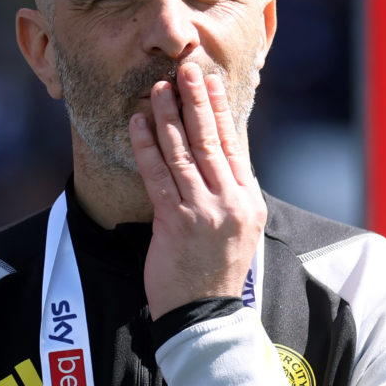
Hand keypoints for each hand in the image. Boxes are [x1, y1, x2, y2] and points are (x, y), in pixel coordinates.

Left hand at [129, 61, 265, 319]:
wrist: (208, 316)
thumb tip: (218, 157)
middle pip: (211, 140)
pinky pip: (158, 175)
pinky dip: (146, 146)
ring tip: (156, 89)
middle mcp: (231, 201)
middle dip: (196, 101)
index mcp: (249, 200)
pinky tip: (137, 124)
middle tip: (184, 69)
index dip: (220, 110)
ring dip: (168, 117)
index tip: (209, 81)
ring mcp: (205, 211)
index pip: (234, 144)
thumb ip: (231, 194)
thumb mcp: (239, 230)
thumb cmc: (217, 274)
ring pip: (184, 152)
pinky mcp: (176, 222)